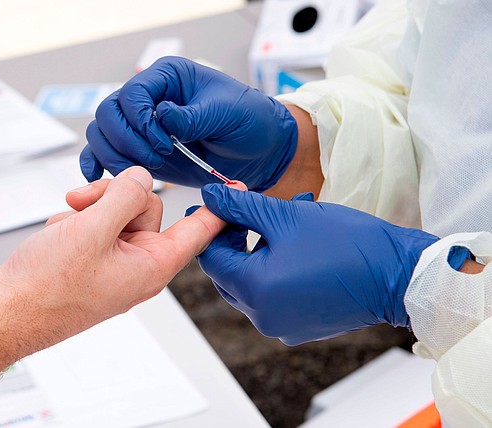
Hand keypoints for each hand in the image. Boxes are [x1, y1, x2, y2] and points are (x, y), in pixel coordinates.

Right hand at [0, 167, 244, 345]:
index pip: (197, 231)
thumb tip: (141, 177)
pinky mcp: (94, 259)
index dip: (217, 207)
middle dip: (114, 198)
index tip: (239, 187)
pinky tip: (59, 235)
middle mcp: (138, 265)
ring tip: (65, 225)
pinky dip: (77, 221)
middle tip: (83, 204)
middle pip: (147, 208)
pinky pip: (97, 223)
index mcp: (151, 266)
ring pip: (118, 211)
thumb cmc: (46, 287)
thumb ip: (124, 198)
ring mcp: (114, 262)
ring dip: (91, 209)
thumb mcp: (92, 231)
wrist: (4, 312)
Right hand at [80, 56, 296, 190]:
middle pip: (108, 113)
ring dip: (116, 156)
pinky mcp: (140, 150)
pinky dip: (98, 163)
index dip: (140, 120)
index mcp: (168, 78)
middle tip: (156, 159)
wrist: (258, 151)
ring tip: (144, 173)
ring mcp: (142, 126)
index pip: (133, 93)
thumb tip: (161, 116)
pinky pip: (105, 152)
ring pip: (102, 134)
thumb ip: (192, 116)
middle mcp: (149, 98)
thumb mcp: (227, 113)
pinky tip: (97, 175)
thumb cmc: (248, 121)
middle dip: (126, 140)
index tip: (163, 142)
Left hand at [195, 185, 439, 344]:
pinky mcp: (300, 326)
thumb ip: (241, 207)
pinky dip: (278, 268)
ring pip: (252, 282)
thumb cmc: (347, 244)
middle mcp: (262, 316)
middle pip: (229, 272)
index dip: (213, 227)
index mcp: (254, 290)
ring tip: (287, 216)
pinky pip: (274, 294)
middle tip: (253, 208)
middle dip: (237, 237)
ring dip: (261, 248)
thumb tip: (210, 196)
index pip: (211, 258)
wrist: (400, 277)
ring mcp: (282, 325)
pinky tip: (299, 243)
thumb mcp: (287, 216)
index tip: (222, 203)